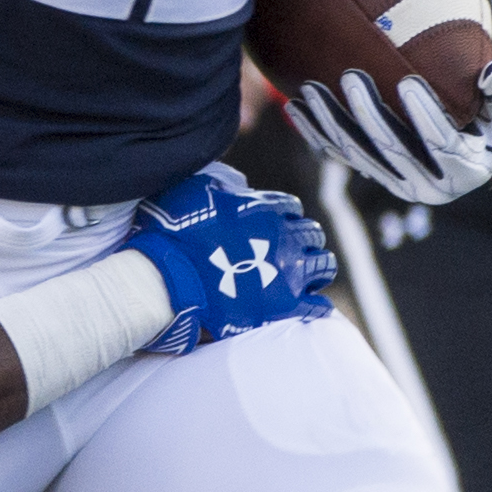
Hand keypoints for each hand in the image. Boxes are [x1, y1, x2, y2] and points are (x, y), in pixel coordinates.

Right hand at [124, 165, 336, 351]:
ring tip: (308, 276)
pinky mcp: (285, 307)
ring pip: (323, 266)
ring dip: (317, 267)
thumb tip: (234, 184)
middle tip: (294, 250)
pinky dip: (317, 304)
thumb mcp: (193, 192)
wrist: (168, 280)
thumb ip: (221, 184)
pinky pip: (317, 305)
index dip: (284, 217)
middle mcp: (285, 238)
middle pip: (312, 234)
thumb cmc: (173, 236)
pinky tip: (311, 305)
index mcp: (265, 209)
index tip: (277, 225)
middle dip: (304, 240)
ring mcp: (289, 273)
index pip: (291, 208)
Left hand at [286, 61, 491, 205]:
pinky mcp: (373, 176)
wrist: (466, 153)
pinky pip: (341, 156)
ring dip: (331, 122)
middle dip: (368, 113)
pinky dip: (317, 133)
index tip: (408, 81)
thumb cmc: (491, 128)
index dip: (425, 115)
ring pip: (358, 154)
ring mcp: (394, 184)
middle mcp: (426, 187)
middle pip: (391, 149)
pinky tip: (296, 108)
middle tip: (351, 75)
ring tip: (311, 89)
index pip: (440, 143)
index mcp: (462, 173)